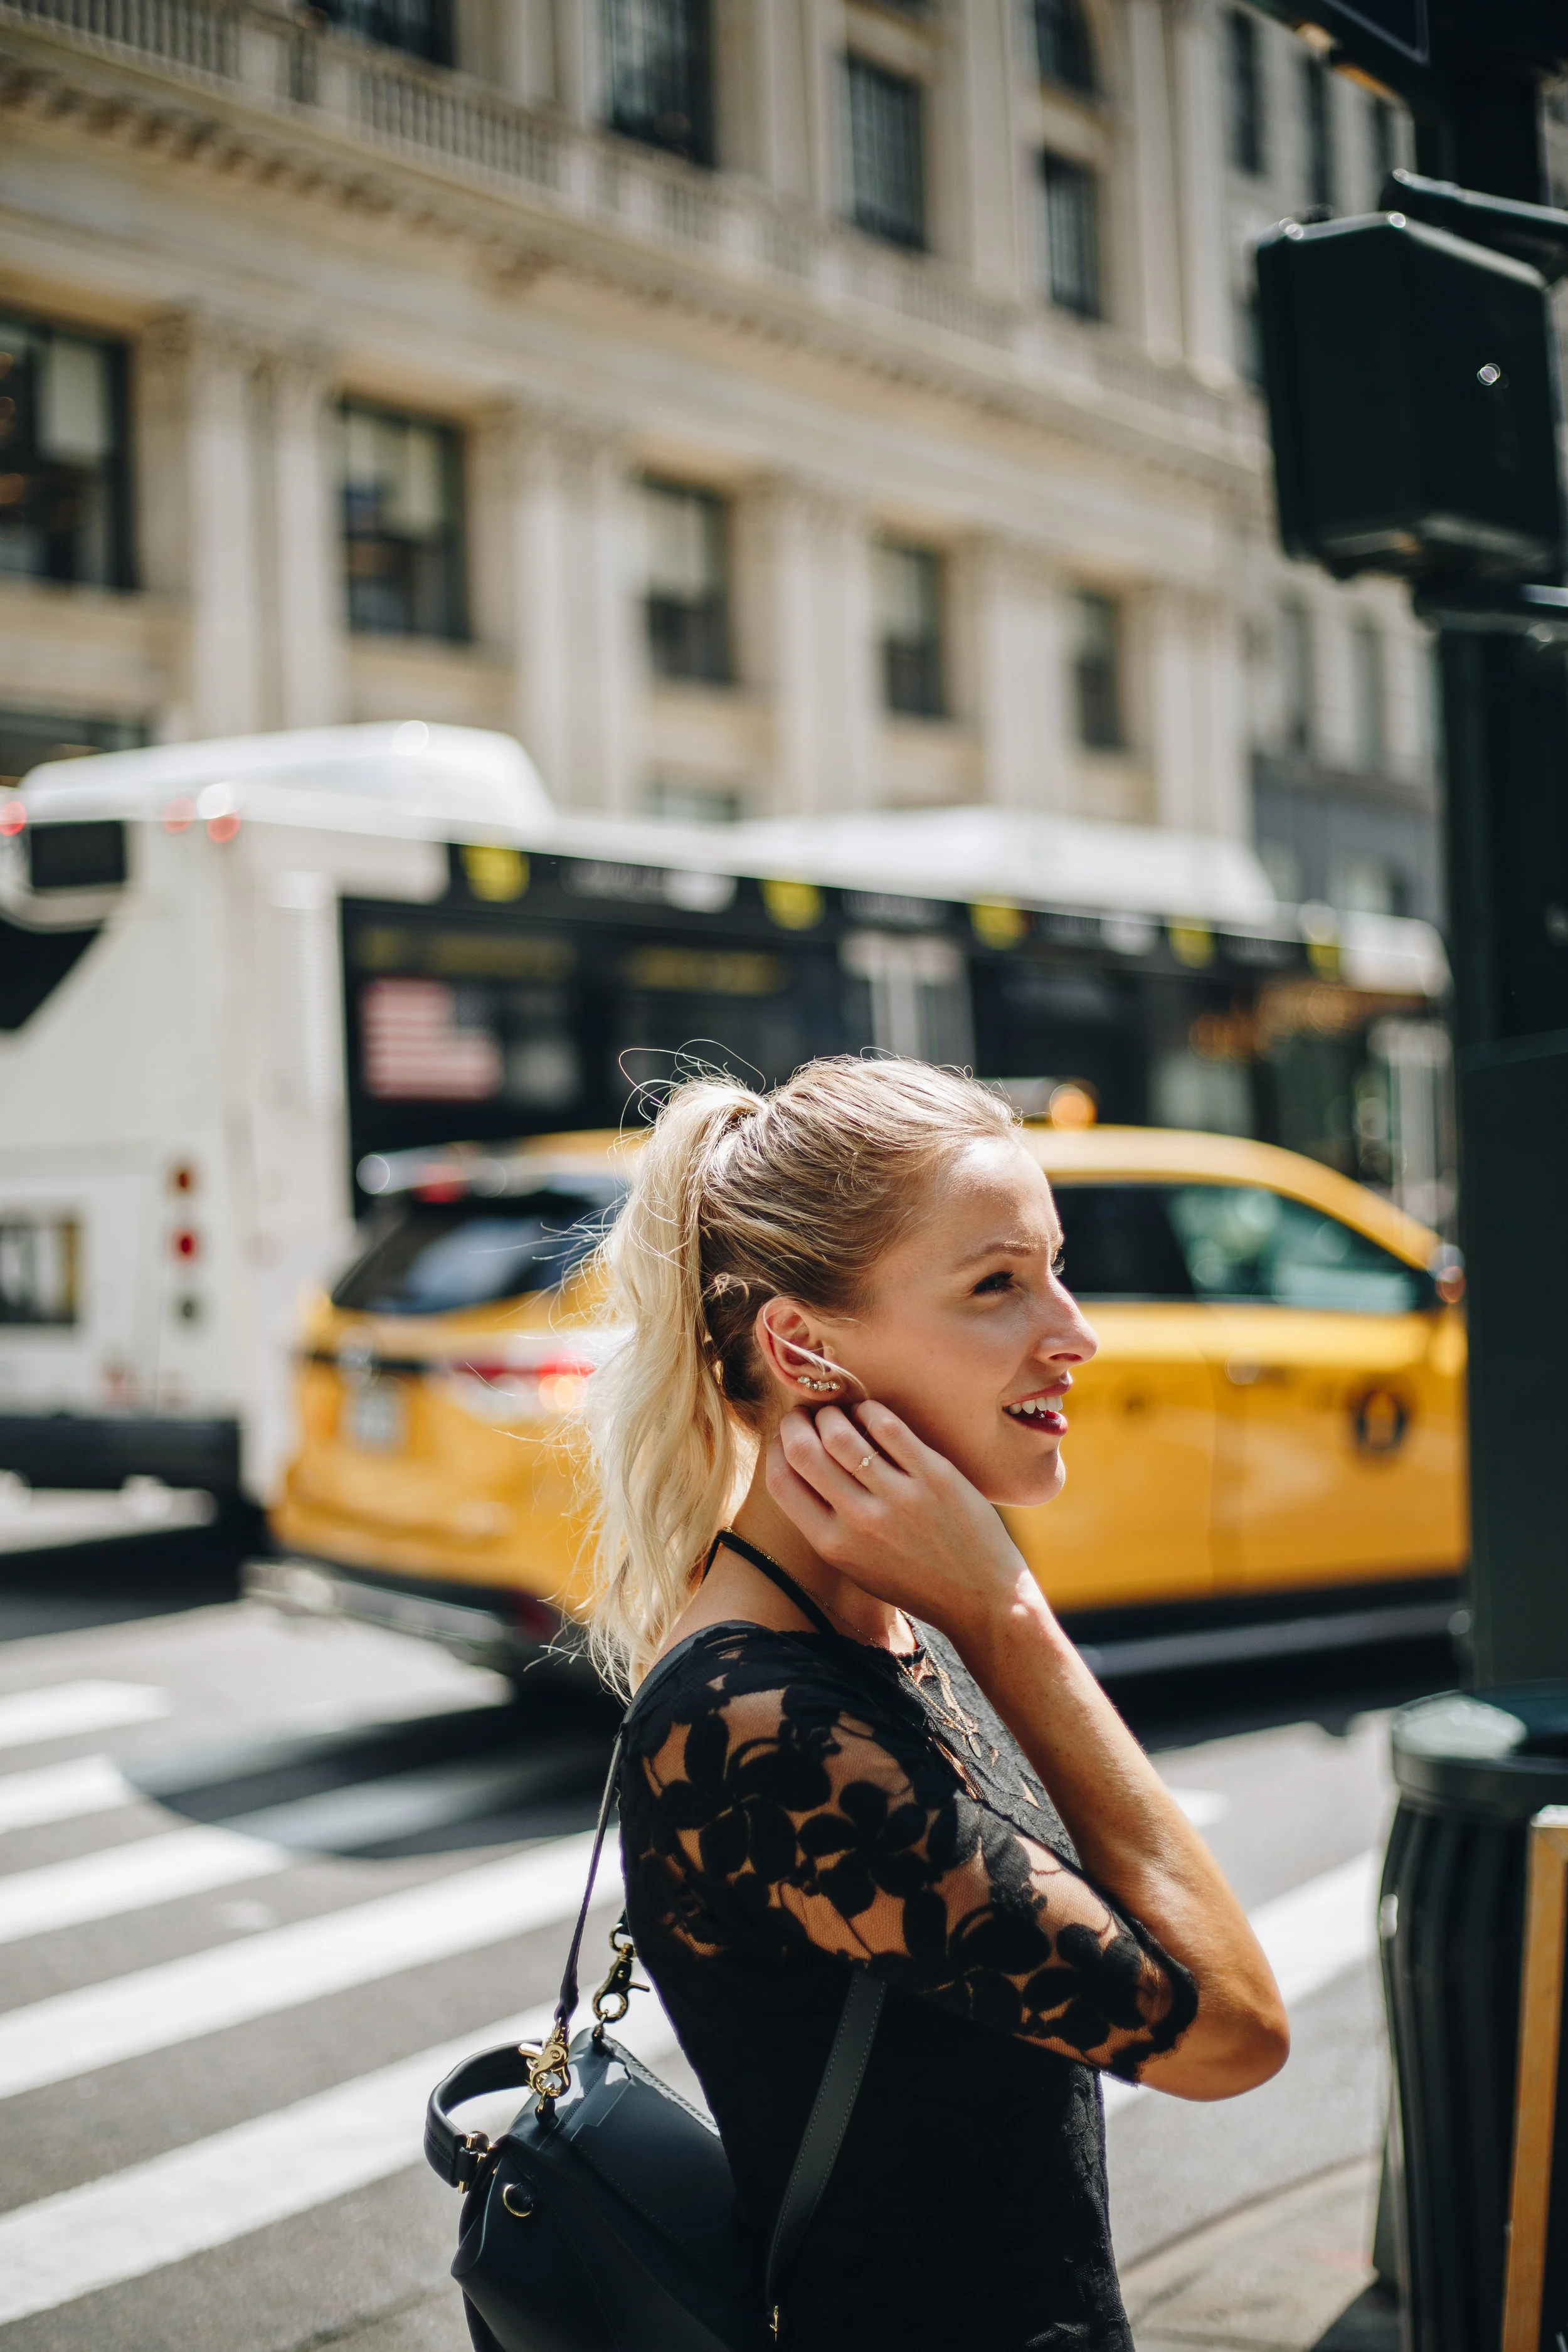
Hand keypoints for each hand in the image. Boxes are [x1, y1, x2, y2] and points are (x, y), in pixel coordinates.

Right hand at [766, 1401, 1033, 1644]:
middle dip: (797, 1422)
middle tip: (805, 1414)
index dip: (776, 1449)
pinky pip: (888, 1427)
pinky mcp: (934, 1475)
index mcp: (833, 1545)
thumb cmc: (916, 1583)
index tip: (784, 1438)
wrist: (982, 1599)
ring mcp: (898, 1496)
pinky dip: (871, 1412)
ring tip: (839, 1413)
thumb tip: (802, 1467)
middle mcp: (860, 1521)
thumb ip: (827, 1525)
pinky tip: (871, 1414)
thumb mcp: (858, 1567)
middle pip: (804, 1451)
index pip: (781, 1481)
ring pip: (842, 1434)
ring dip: (833, 1413)